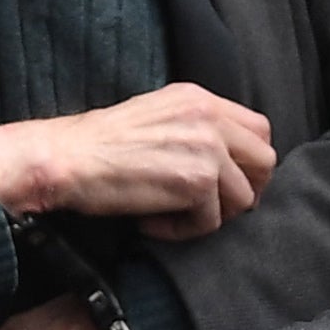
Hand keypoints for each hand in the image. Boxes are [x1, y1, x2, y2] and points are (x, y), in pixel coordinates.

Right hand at [0, 84, 276, 240]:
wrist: (65, 158)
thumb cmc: (97, 145)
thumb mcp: (155, 117)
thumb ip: (194, 129)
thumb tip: (227, 164)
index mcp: (200, 98)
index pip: (259, 128)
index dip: (249, 163)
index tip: (227, 185)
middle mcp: (209, 116)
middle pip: (265, 161)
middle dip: (245, 191)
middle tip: (210, 209)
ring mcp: (207, 148)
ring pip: (243, 198)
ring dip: (209, 216)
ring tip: (169, 215)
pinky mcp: (197, 182)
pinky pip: (211, 222)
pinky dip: (182, 231)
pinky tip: (151, 222)